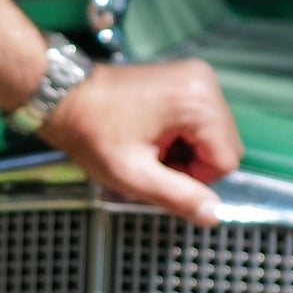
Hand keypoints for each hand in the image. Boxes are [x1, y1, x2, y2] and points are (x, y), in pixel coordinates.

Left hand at [43, 57, 241, 226]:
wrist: (65, 98)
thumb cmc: (92, 133)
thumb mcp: (133, 175)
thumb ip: (178, 197)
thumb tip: (214, 215)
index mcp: (198, 101)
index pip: (226, 160)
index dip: (194, 178)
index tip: (158, 171)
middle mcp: (205, 82)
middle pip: (223, 146)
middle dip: (191, 164)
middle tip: (151, 160)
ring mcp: (196, 77)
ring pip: (212, 137)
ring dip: (184, 152)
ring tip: (148, 146)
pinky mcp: (186, 79)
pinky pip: (200, 122)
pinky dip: (180, 136)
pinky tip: (150, 135)